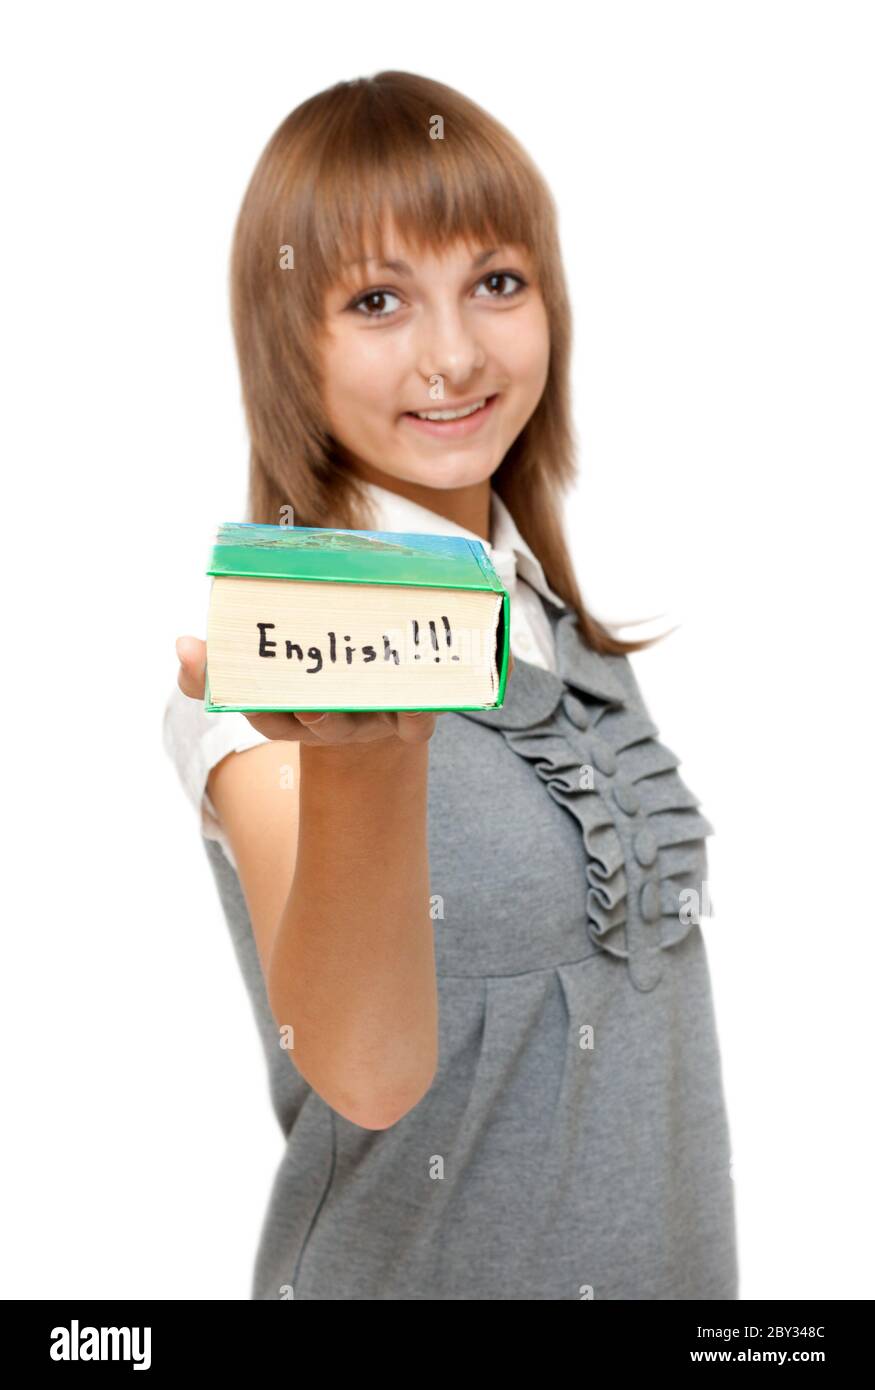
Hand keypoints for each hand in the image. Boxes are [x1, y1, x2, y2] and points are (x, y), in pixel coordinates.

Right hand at [174, 635, 442, 745]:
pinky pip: (417, 725)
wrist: (379, 702)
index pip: (264, 715)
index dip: (248, 700)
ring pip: (367, 724)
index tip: (224, 670)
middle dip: (312, 717)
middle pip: (316, 725)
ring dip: (378, 708)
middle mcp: (329, 726)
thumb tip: (182, 645)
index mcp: (291, 714)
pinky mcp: (409, 722)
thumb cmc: (317, 677)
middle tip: (307, 703)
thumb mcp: (270, 671)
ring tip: (372, 688)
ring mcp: (369, 724)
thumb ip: (224, 662)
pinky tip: (421, 687)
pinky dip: (420, 711)